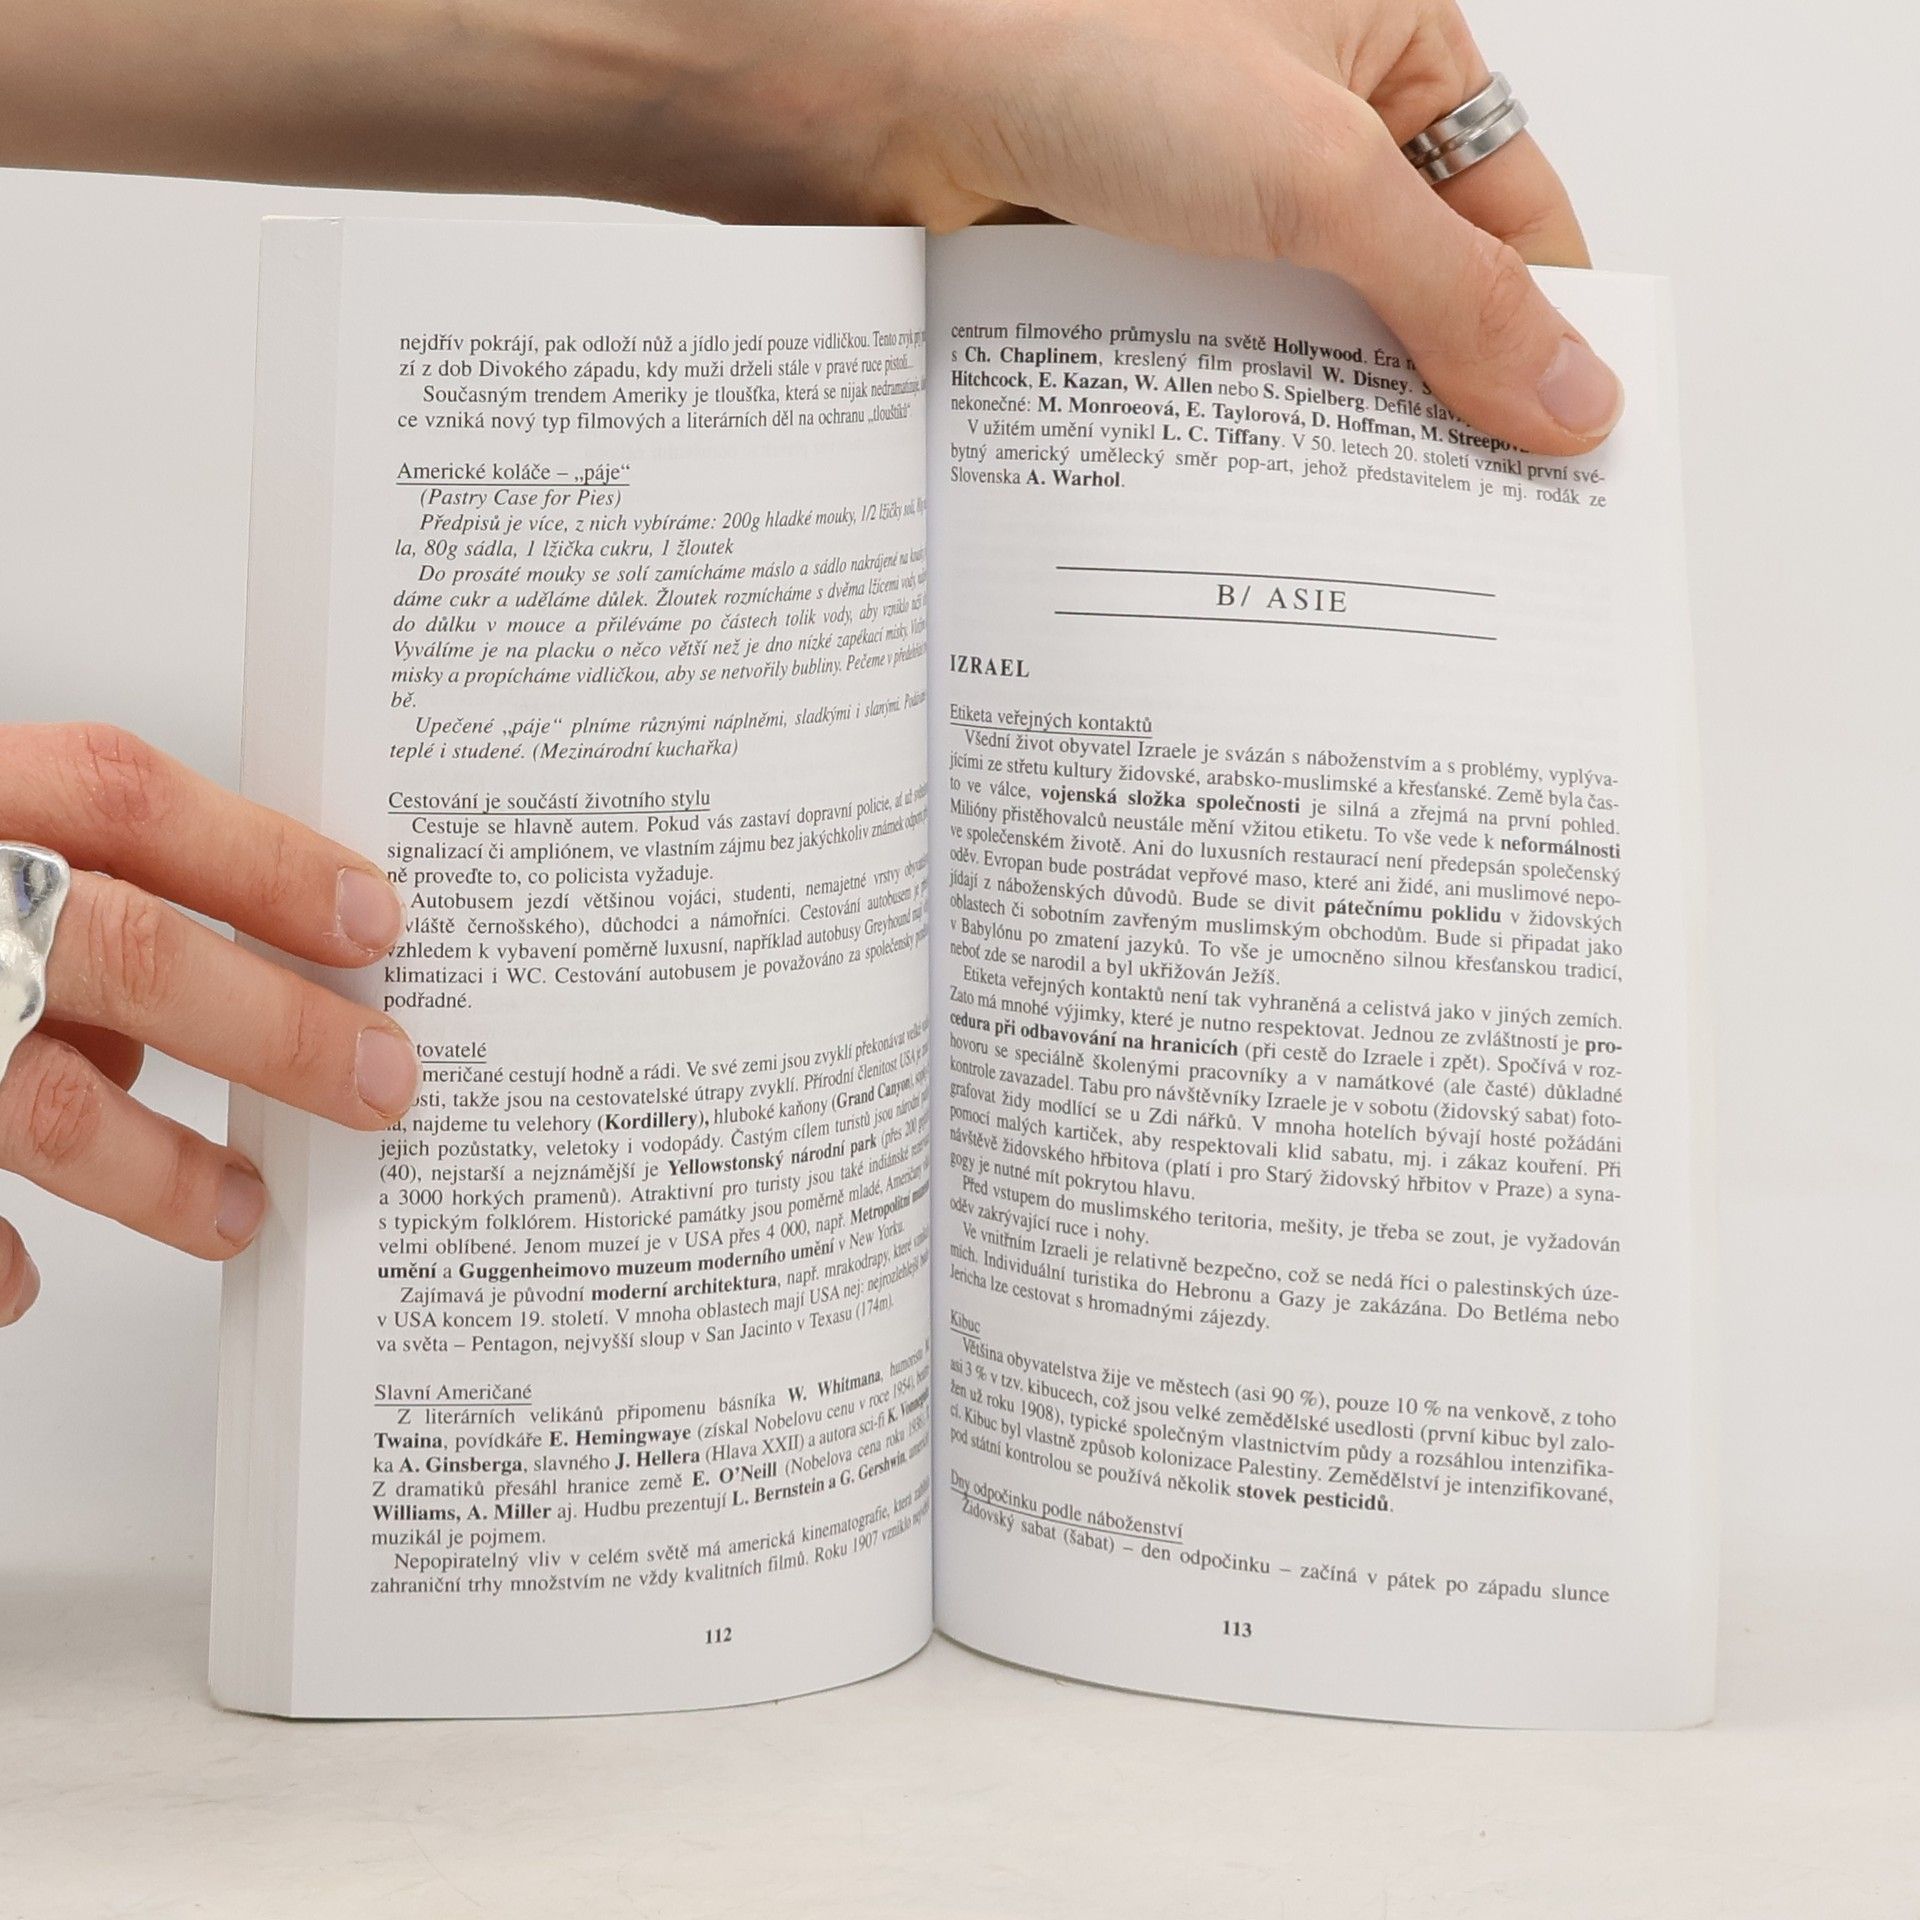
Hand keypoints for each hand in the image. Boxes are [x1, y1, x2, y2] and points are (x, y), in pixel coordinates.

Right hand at [0, 724, 416, 1326]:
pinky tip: (27, 1279)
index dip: (262, 856)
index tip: (375, 920)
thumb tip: (158, 1030)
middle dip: (274, 1026)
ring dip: (162, 1172)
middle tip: (382, 1084)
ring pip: (38, 1106)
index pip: (118, 793)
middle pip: (119, 948)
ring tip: (241, 1211)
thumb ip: (42, 893)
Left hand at [6, 0, 1612, 458]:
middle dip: (1421, 412)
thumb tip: (1573, 398)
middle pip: (1401, 296)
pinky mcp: (1109, 270)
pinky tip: (1229, 507)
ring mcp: (1194, 203)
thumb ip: (1452, 294)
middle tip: (1457, 539)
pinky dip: (1211, 433)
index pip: (1511, 213)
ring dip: (1309, 437)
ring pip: (1290, 347)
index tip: (1559, 462)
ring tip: (1346, 550)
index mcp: (1384, 42)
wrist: (854, 77)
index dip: (1540, 336)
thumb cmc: (1065, 36)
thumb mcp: (1312, 172)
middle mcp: (1292, 122)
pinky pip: (1190, 370)